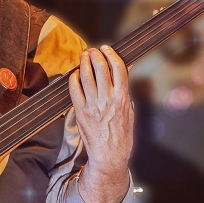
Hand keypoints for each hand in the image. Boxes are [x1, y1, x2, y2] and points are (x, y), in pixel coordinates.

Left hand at [68, 46, 133, 202]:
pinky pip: (74, 89)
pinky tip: (75, 74)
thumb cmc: (122, 133)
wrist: (110, 154)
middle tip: (92, 50)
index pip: (118, 67)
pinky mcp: (80, 111)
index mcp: (123, 97)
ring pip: (86, 75)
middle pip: (100, 67)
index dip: (111, 54)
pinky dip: (73, 78)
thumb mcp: (130, 109)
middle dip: (95, 54)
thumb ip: (125, 88)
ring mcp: (93, 105)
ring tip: (83, 57)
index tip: (106, 48)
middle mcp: (108, 99)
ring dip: (83, 62)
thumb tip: (127, 68)